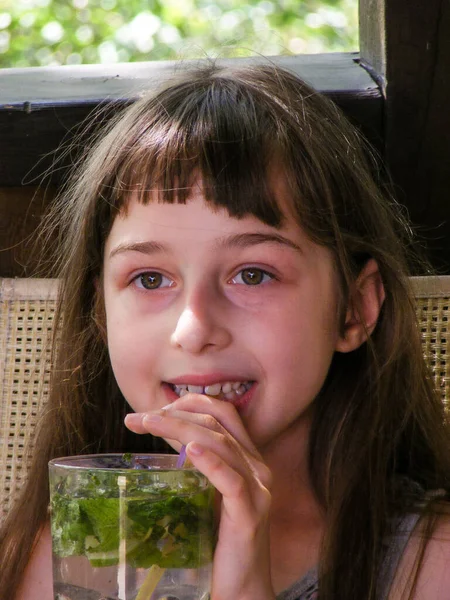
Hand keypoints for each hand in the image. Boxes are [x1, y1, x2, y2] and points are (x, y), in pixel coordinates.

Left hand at [125, 394, 275, 599]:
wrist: (241, 589)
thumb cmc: (219, 541)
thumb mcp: (207, 492)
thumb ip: (196, 463)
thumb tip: (164, 435)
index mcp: (248, 457)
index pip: (224, 412)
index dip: (189, 403)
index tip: (153, 411)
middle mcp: (257, 466)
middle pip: (218, 422)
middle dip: (176, 413)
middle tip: (140, 418)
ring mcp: (257, 489)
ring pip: (221, 444)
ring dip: (180, 429)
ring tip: (149, 424)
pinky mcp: (250, 514)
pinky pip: (232, 481)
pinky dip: (210, 462)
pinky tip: (189, 452)